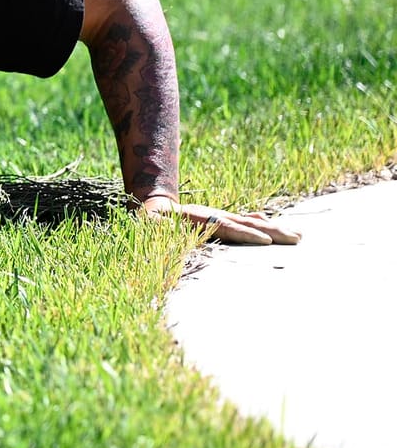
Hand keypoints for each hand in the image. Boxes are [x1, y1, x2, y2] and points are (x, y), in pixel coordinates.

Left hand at [137, 195, 300, 244]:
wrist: (151, 206)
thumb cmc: (149, 221)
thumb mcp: (150, 224)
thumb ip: (159, 227)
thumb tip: (164, 226)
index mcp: (199, 219)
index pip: (227, 227)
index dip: (246, 234)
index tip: (266, 241)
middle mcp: (213, 215)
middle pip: (246, 223)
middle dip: (272, 231)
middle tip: (297, 238)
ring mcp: (218, 216)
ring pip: (250, 221)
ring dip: (273, 228)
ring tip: (298, 234)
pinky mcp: (220, 219)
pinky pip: (244, 221)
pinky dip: (259, 223)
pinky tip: (271, 225)